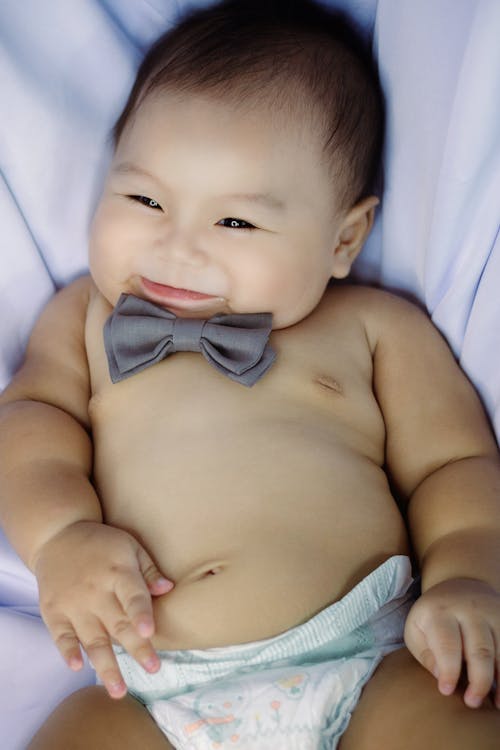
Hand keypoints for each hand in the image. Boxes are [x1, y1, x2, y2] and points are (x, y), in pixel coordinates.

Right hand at [33, 521, 173, 698]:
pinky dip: (68, 652)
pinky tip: (78, 668)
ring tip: (119, 690)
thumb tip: (169, 589)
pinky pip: (61, 637)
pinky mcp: (54, 612)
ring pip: (92, 640)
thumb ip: (149, 570)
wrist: (58, 536)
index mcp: (118, 571)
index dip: (141, 614)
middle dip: (136, 649)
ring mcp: (73, 604)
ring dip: (106, 666)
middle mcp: (96, 591)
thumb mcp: (130, 546)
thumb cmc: (102, 543)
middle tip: (153, 669)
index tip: (150, 632)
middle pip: (119, 624)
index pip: (132, 596)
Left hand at [404, 578, 499, 708]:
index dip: (449, 670)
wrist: (460, 584)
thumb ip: (425, 653)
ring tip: (495, 703)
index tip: (446, 691)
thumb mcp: (416, 628)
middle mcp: (469, 610)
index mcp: (440, 612)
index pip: (447, 644)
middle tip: (472, 702)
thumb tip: (441, 677)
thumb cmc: (433, 616)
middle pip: (480, 650)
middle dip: (478, 681)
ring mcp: (492, 614)